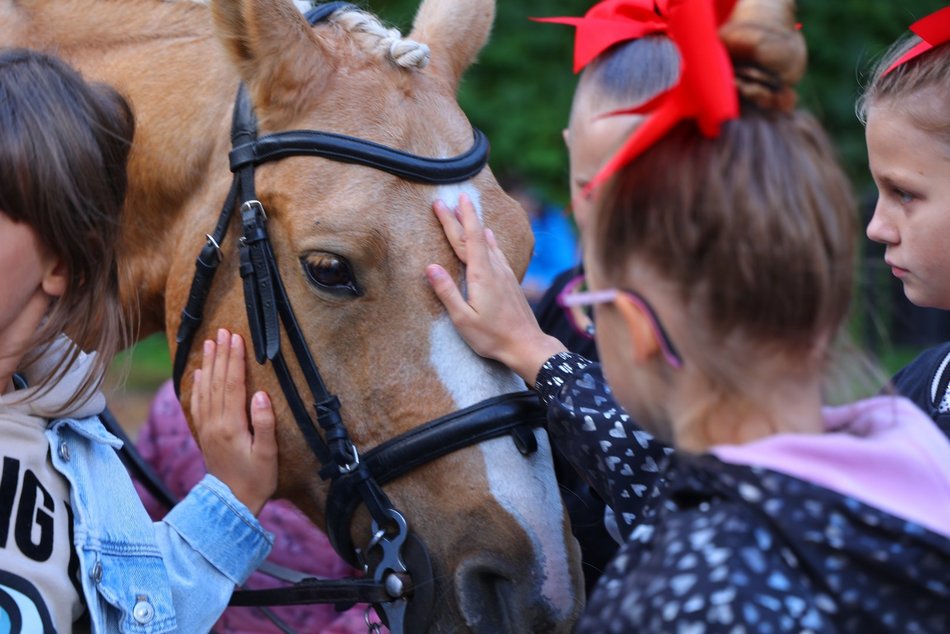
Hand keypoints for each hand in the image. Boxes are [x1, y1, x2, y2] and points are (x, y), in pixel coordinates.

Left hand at [191, 329, 276, 514]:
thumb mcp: (268, 454)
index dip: (234, 360)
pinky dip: (197, 385)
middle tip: (223, 332)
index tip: (236, 338)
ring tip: (209, 343)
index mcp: (231, 425)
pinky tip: (199, 373)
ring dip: (208, 364)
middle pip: (217, 381)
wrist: (232, 502)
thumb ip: (265, 424)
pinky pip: (197, 403)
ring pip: (205, 389)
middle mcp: (215, 423)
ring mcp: (206, 428)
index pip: (233, 384)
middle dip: (221, 354)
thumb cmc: (257, 479)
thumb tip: (260, 395)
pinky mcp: (204, 433)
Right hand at [426, 194, 565, 384]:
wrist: (526, 344)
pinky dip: (489, 239)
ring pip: (488, 242)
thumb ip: (447, 292)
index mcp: (481, 275)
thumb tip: (430, 267)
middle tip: (448, 200)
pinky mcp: (510, 280)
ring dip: (475, 224)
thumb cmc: (492, 336)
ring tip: (466, 211)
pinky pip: (497, 252)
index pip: (467, 238)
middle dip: (460, 217)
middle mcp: (494, 269)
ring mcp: (504, 273)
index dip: (457, 218)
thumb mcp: (463, 319)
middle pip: (475, 236)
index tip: (446, 201)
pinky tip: (489, 236)